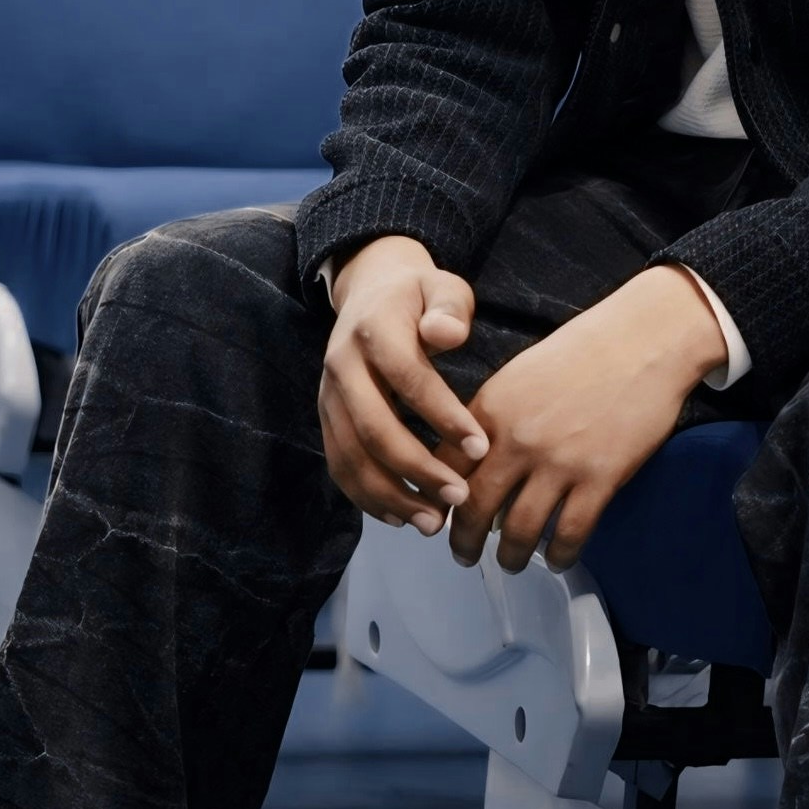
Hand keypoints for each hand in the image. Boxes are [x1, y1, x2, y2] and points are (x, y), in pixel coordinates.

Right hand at [319, 236, 486, 533]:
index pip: (408, 378)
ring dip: (392, 495)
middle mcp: (342, 364)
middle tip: (460, 498)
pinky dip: (367, 497)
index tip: (481, 449)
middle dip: (418, 469)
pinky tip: (402, 517)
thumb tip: (448, 334)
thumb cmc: (419, 296)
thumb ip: (450, 307)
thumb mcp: (443, 286)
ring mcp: (328, 395)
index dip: (443, 416)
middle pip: (374, 427)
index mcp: (374, 328)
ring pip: (351, 456)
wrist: (369, 291)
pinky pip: (340, 465)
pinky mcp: (326, 418)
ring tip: (435, 522)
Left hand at [448, 266, 727, 572]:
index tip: (439, 518)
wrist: (644, 339)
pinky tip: (557, 558)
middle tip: (465, 556)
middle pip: (475, 507)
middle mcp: (518, 439)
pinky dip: (560, 554)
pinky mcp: (600, 478)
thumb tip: (476, 463)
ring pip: (520, 530)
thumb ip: (493, 416)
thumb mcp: (520, 375)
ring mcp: (560, 461)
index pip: (447, 467)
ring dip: (510, 556)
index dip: (438, 501)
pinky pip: (571, 533)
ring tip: (511, 562)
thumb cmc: (585, 351)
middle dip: (465, 541)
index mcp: (492, 409)